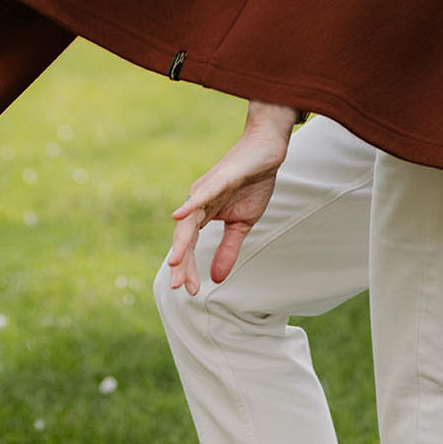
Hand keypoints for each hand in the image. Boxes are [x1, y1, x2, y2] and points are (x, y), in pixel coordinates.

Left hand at [167, 102, 296, 295]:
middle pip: (185, 237)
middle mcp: (198, 202)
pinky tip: (178, 215)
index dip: (190, 268)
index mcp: (204, 214)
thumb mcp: (242, 224)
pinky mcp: (220, 178)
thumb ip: (228, 249)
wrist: (266, 152)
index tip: (191, 291)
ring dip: (182, 243)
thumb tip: (217, 278)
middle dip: (182, 262)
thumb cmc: (253, 184)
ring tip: (175, 264)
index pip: (192, 246)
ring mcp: (207, 190)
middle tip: (178, 286)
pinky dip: (190, 205)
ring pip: (189, 220)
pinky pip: (202, 194)